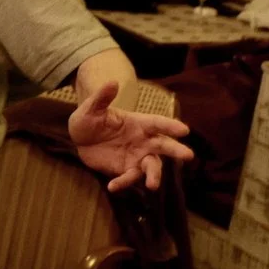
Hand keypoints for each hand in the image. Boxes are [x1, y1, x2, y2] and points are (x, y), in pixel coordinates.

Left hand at [67, 77, 192, 193]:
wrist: (80, 139)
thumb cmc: (90, 119)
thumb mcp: (92, 108)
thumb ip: (102, 97)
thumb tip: (113, 82)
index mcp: (139, 123)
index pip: (158, 123)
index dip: (170, 126)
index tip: (184, 130)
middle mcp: (144, 141)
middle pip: (164, 146)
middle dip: (176, 150)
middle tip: (188, 155)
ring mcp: (137, 156)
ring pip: (151, 166)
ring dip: (154, 175)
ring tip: (153, 185)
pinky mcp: (126, 169)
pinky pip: (129, 178)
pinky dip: (123, 183)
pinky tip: (113, 187)